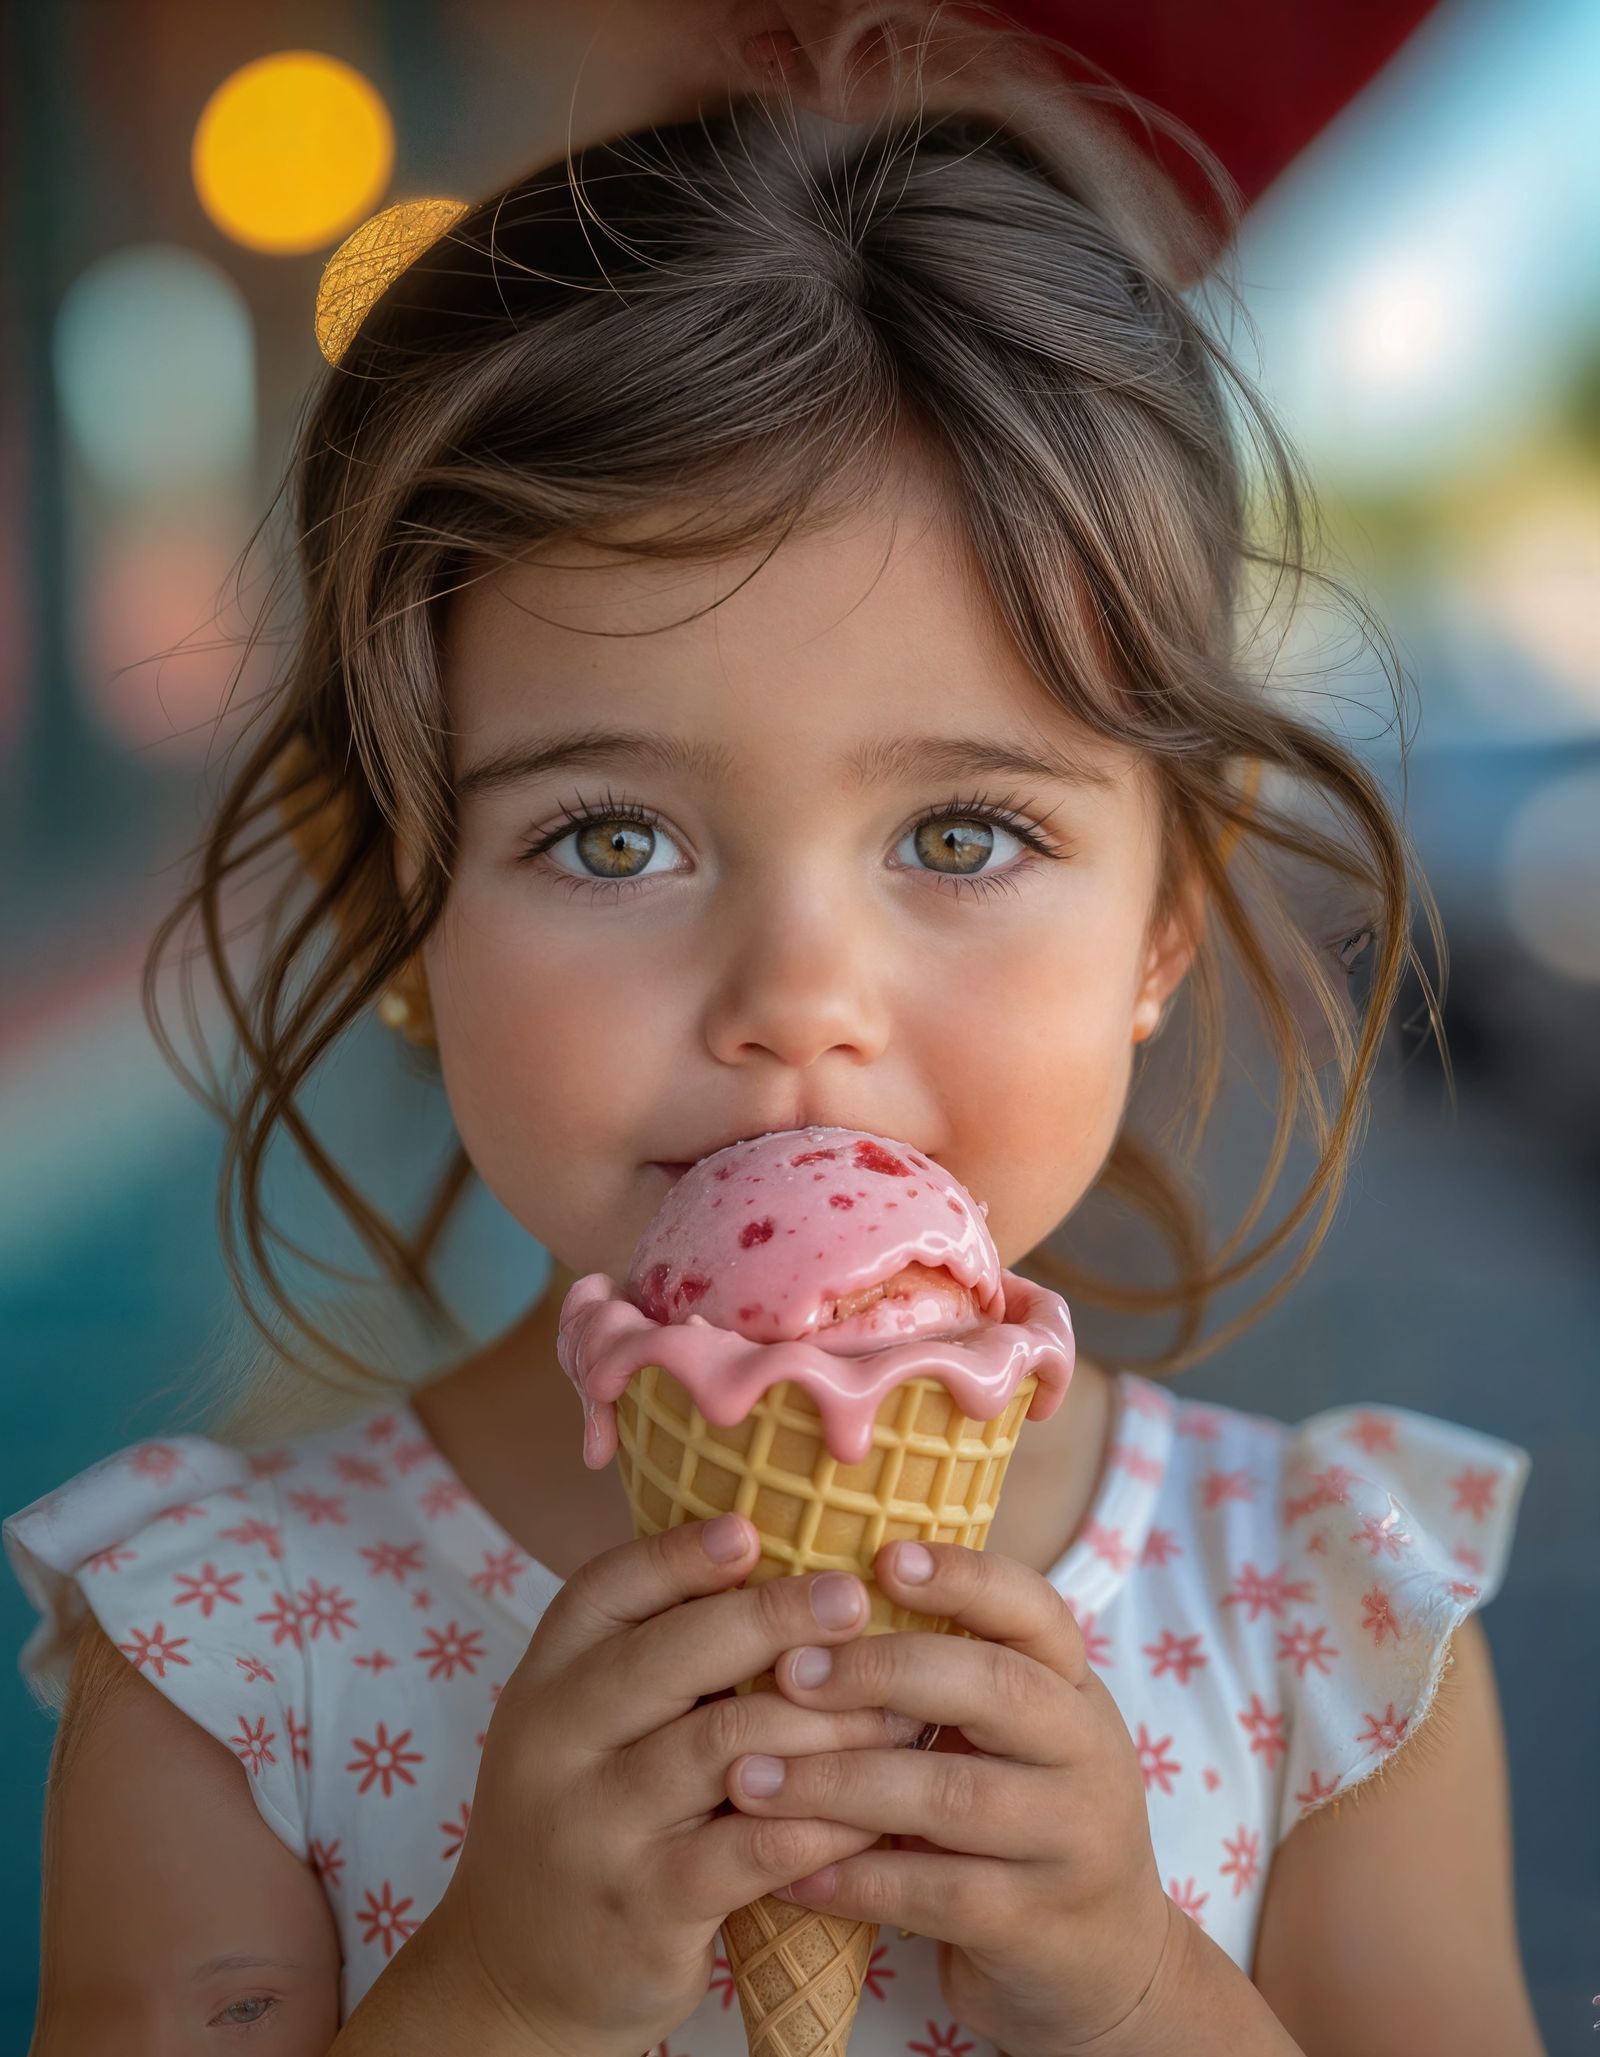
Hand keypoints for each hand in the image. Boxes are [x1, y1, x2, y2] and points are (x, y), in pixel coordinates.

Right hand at [431, 1513, 921, 2056]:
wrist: (518, 1975)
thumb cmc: (588, 1817)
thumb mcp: (584, 1726)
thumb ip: (653, 1653)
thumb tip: (769, 1554)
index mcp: (545, 1680)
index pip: (604, 1590)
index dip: (679, 1555)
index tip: (752, 1531)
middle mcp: (556, 1743)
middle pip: (674, 1657)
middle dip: (773, 1618)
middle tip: (853, 1599)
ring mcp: (596, 1829)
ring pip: (726, 1747)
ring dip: (826, 1722)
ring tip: (897, 1707)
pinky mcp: (645, 1907)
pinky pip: (753, 1847)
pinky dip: (823, 1819)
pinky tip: (875, 1806)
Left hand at [725, 1539, 1175, 2056]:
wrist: (1101, 1962)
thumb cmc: (1018, 1813)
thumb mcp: (1007, 1732)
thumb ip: (942, 1672)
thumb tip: (809, 1601)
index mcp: (1071, 1685)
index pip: (1032, 1608)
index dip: (963, 1577)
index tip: (883, 1558)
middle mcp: (1086, 1751)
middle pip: (996, 1688)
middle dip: (883, 1671)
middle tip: (788, 1670)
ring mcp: (1072, 1842)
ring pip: (954, 1797)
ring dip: (841, 1784)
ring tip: (751, 1781)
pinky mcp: (1039, 1925)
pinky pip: (939, 1895)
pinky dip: (857, 1881)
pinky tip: (789, 1873)